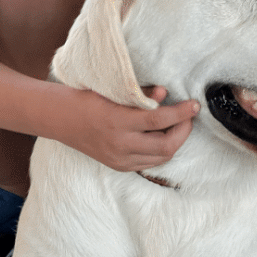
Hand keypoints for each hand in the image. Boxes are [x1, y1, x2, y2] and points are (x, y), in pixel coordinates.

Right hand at [56, 86, 198, 172]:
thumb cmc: (87, 98)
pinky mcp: (119, 166)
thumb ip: (140, 94)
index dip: (181, 113)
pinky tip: (162, 136)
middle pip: (166, 145)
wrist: (62, 119)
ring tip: (178, 125)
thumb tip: (165, 94)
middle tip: (189, 116)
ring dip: (174, 141)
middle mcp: (120, 145)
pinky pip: (149, 162)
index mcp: (118, 121)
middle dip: (183, 131)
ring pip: (161, 157)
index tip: (194, 105)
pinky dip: (161, 150)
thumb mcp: (113, 90)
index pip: (159, 120)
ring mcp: (120, 159)